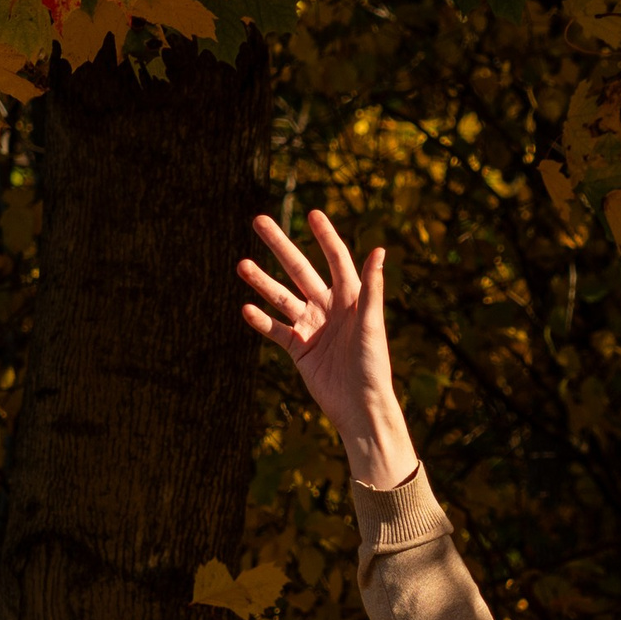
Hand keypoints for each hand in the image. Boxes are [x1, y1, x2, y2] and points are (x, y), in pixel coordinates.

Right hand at [237, 209, 418, 489]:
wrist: (360, 406)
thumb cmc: (374, 365)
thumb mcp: (372, 324)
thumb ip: (372, 288)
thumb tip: (379, 249)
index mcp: (351, 298)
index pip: (336, 259)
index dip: (325, 237)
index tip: (312, 213)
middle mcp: (329, 307)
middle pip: (300, 270)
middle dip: (280, 246)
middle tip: (258, 221)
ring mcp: (311, 326)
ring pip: (281, 297)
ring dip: (262, 281)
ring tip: (241, 264)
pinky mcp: (298, 348)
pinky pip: (276, 329)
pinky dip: (260, 320)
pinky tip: (245, 308)